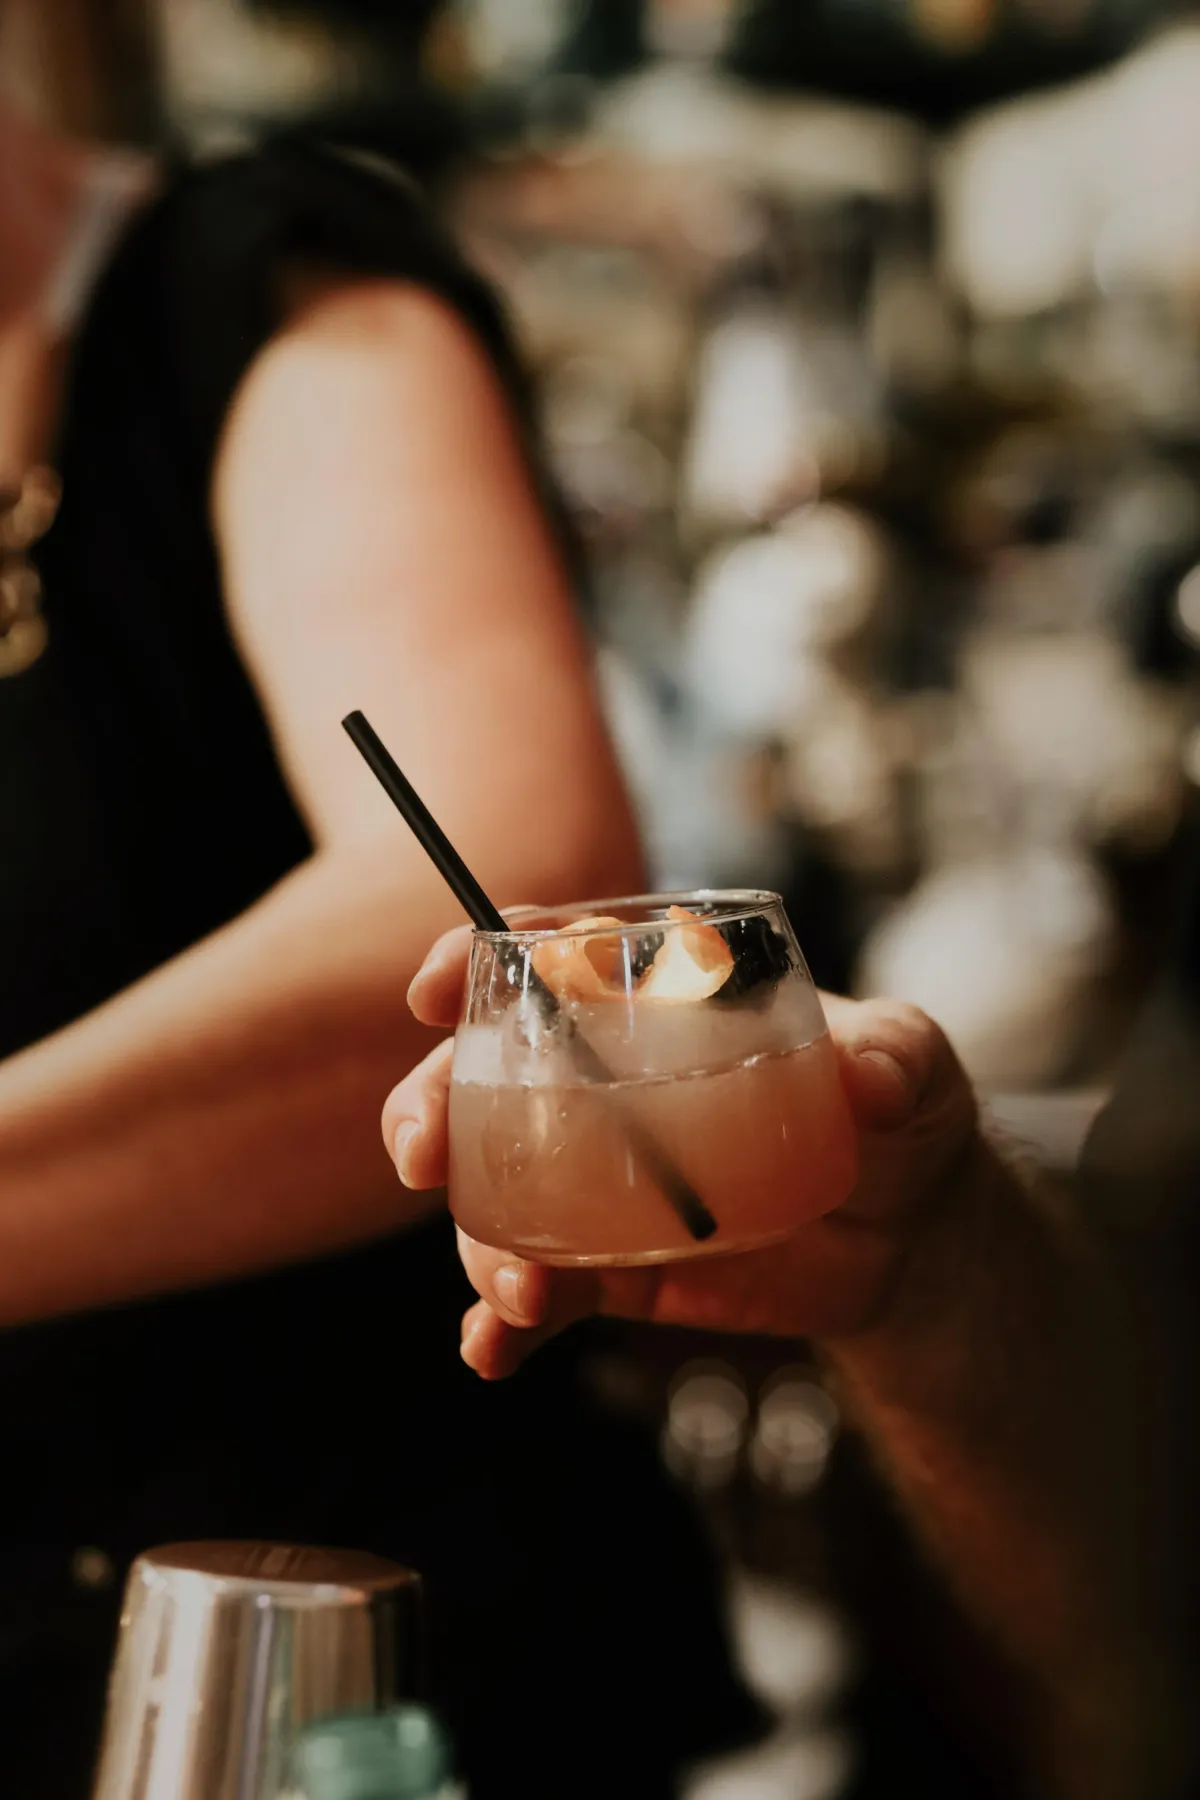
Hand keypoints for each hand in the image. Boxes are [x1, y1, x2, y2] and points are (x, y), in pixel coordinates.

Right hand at [383, 927, 980, 1377]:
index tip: (434, 985)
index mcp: (655, 997)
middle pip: (477, 1076)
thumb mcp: (911, 1065)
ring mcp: (592, 1178)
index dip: (480, 956)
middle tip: (421, 1154)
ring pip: (491, 1197)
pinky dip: (501, 1324)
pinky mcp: (608, 1267)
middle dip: (425, 1106)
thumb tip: (864, 1085)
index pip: (549, 955)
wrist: (910, 1235)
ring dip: (476, 1241)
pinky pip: (536, 1291)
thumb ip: (892, 1059)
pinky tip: (492, 1350)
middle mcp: (599, 1079)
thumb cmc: (898, 1111)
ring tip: (520, 1290)